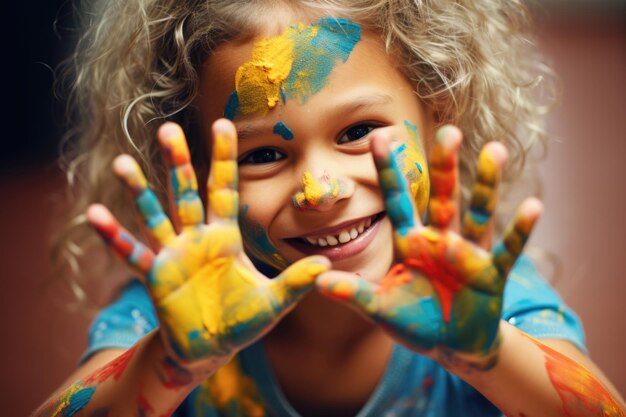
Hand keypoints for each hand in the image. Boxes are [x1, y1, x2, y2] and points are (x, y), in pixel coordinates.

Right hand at [87, 120, 328, 363]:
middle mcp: (197, 238)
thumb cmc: (242, 321)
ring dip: (139, 191)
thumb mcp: (274, 301)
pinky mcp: (155, 276)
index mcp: (225, 236)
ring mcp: (173, 255)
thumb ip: (296, 282)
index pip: (225, 190)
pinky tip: (95, 215)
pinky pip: (132, 254)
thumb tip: (328, 265)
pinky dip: (114, 237)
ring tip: (122, 163)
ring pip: (155, 216)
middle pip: (186, 193)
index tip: (223, 124)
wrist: (210, 347)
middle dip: (178, 163)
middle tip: (169, 130)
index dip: (224, 159)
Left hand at [317, 125, 541, 369]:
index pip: (397, 200)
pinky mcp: (491, 274)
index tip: (378, 136)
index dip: (387, 170)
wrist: (450, 344)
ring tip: (495, 150)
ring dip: (486, 184)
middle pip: (442, 197)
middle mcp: (438, 240)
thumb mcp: (380, 308)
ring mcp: (466, 255)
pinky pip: (507, 250)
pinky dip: (519, 231)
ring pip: (477, 214)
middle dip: (444, 166)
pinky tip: (533, 205)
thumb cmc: (414, 321)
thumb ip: (354, 294)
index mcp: (409, 242)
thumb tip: (319, 280)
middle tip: (447, 131)